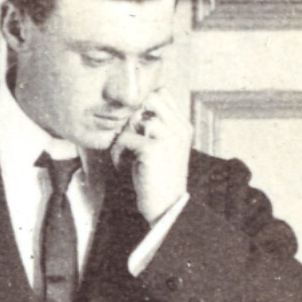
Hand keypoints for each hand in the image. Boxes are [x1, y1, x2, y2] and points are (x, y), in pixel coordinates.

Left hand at [115, 76, 192, 233]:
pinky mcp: (153, 149)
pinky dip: (117, 152)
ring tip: (127, 154)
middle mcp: (179, 128)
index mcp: (183, 126)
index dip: (144, 105)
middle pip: (149, 98)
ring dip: (124, 135)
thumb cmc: (158, 179)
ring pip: (134, 117)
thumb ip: (154, 126)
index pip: (161, 93)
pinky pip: (124, 138)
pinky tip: (123, 165)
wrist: (166, 208)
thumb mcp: (162, 148)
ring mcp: (168, 137)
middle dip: (134, 116)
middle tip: (131, 139)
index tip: (138, 128)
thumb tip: (131, 110)